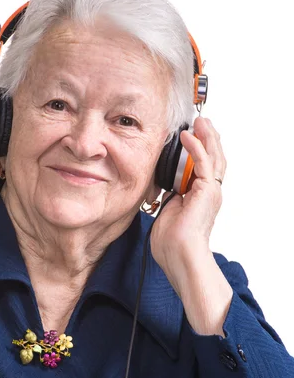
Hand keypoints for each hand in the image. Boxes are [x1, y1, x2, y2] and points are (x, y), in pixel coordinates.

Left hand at [150, 117, 226, 276]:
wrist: (179, 255)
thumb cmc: (172, 243)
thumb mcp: (168, 212)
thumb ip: (169, 197)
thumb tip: (163, 188)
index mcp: (200, 198)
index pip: (205, 167)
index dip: (201, 150)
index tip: (193, 135)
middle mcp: (209, 193)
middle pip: (214, 158)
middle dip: (208, 138)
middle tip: (201, 122)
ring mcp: (210, 192)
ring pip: (214, 156)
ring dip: (206, 137)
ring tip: (200, 122)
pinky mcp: (206, 191)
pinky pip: (204, 162)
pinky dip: (196, 147)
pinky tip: (188, 136)